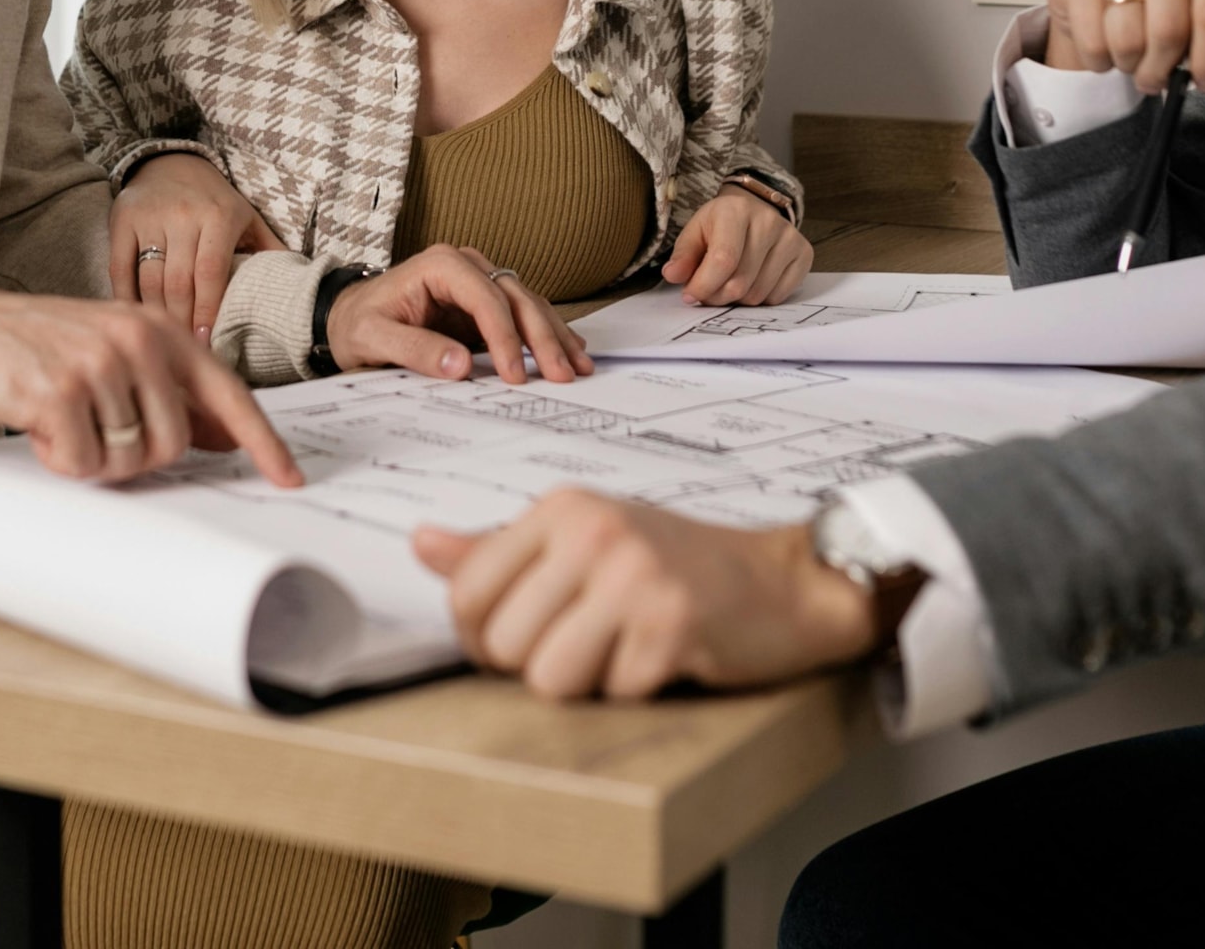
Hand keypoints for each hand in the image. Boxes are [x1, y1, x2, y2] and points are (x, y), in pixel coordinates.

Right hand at [0, 291, 300, 487]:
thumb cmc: (49, 345)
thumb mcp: (120, 351)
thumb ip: (172, 390)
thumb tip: (223, 436)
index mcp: (164, 332)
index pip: (228, 393)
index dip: (261, 441)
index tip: (288, 477)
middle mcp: (140, 342)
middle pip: (173, 444)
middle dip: (135, 456)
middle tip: (96, 431)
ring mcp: (101, 365)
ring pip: (127, 460)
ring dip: (92, 458)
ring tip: (66, 421)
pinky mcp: (61, 393)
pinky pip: (83, 464)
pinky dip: (61, 459)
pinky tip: (42, 427)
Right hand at [110, 152, 282, 336]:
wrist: (170, 163)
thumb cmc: (214, 200)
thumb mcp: (247, 218)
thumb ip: (269, 251)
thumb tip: (299, 288)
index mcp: (218, 217)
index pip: (211, 274)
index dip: (207, 311)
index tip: (206, 342)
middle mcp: (183, 216)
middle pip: (178, 283)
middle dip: (182, 321)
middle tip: (185, 349)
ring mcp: (150, 217)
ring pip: (149, 280)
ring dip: (157, 314)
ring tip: (166, 338)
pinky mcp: (123, 219)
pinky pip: (120, 268)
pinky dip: (125, 296)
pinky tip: (137, 316)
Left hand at [327, 246, 594, 385]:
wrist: (348, 317)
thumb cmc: (358, 324)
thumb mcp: (373, 338)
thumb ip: (415, 349)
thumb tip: (459, 365)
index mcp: (440, 265)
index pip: (486, 299)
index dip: (505, 338)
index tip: (514, 376)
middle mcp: (466, 265)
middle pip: (516, 298)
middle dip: (542, 338)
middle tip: (561, 375)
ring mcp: (479, 282)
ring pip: (528, 305)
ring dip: (554, 337)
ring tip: (578, 368)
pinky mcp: (485, 303)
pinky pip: (523, 316)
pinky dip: (547, 335)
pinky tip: (570, 351)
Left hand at [411, 491, 876, 699]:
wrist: (785, 583)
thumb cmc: (676, 565)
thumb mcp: (583, 541)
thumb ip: (499, 550)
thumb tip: (419, 543)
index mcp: (560, 510)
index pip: (467, 594)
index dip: (484, 639)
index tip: (524, 639)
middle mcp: (592, 533)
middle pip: (504, 646)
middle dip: (540, 665)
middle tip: (591, 645)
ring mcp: (633, 576)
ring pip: (550, 679)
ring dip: (589, 685)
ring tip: (626, 651)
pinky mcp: (672, 625)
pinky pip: (613, 695)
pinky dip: (638, 691)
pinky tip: (667, 657)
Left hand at [662, 188, 812, 304]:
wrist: (753, 211)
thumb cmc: (720, 226)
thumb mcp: (695, 233)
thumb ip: (683, 256)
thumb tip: (673, 275)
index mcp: (735, 210)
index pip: (722, 260)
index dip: (703, 286)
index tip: (690, 295)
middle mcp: (767, 221)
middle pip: (740, 282)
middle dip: (717, 296)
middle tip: (708, 292)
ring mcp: (790, 237)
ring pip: (758, 294)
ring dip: (738, 299)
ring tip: (729, 283)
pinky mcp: (804, 253)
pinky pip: (778, 296)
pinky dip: (760, 298)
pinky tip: (752, 281)